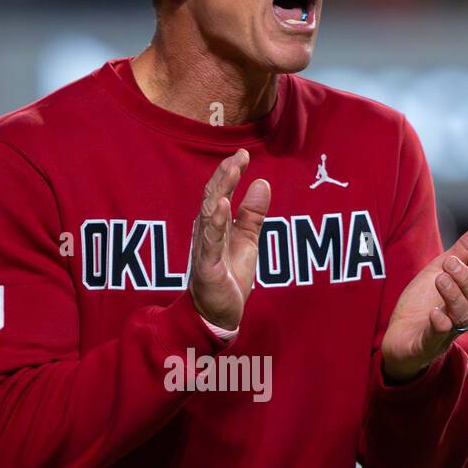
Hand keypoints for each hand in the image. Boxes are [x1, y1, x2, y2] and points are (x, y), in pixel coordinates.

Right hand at [190, 148, 270, 331]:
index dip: (230, 172)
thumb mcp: (247, 240)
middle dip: (225, 176)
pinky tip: (223, 206)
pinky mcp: (207, 268)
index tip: (243, 153)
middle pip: (212, 198)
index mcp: (214, 225)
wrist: (220, 314)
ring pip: (209, 215)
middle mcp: (205, 233)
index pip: (220, 192)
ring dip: (220, 191)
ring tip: (232, 172)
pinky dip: (216, 223)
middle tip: (238, 156)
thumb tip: (262, 183)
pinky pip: (210, 242)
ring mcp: (204, 250)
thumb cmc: (229, 276)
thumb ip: (252, 214)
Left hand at [380, 221, 467, 381]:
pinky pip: (437, 337)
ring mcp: (446, 332)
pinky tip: (434, 313)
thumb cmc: (424, 302)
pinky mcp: (427, 344)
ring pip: (461, 317)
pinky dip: (439, 325)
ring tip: (441, 278)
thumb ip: (464, 251)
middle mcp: (463, 315)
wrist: (398, 335)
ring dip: (454, 296)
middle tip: (451, 263)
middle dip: (466, 279)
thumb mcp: (441, 270)